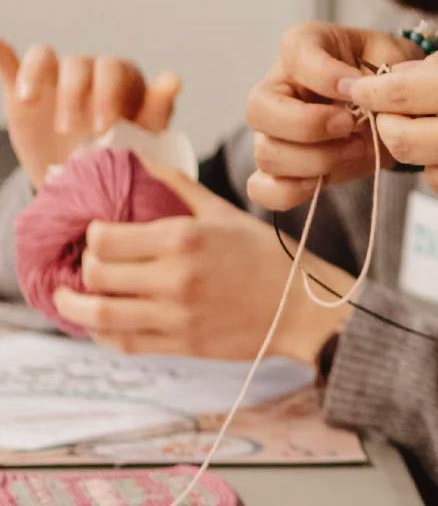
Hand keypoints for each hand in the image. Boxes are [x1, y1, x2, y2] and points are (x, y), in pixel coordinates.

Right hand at [0, 39, 179, 187]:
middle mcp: (88, 71)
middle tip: (70, 130)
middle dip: (74, 94)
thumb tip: (173, 78)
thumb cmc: (123, 153)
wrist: (86, 180)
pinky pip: (11, 64)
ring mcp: (54, 79)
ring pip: (44, 57)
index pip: (112, 70)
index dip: (107, 94)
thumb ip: (157, 108)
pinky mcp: (22, 92)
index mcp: (121, 77)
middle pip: (78, 64)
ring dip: (36, 73)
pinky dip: (1, 53)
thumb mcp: (143, 137)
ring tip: (30, 99)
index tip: (103, 127)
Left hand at [51, 160, 352, 364]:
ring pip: (100, 314)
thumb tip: (140, 160)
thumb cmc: (265, 254)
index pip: (106, 238)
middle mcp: (176, 277)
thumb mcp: (224, 212)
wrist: (300, 307)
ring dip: (73, 307)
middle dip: (82, 267)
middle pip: (97, 274)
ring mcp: (176, 315)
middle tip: (85, 263)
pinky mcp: (180, 345)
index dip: (91, 234)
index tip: (95, 232)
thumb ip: (178, 186)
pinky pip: (123, 342)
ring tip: (67, 298)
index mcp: (185, 238)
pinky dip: (100, 332)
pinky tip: (98, 322)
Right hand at [243, 23, 417, 210]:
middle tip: (349, 125)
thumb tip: (360, 96)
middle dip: (308, 124)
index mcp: (304, 46)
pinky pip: (261, 188)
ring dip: (314, 160)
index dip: (323, 74)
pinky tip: (321, 181)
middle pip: (260, 109)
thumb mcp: (393, 57)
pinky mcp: (281, 167)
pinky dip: (290, 191)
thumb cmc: (388, 71)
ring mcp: (273, 130)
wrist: (397, 102)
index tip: (355, 87)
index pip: (294, 52)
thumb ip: (382, 72)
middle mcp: (278, 87)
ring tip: (355, 149)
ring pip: (266, 153)